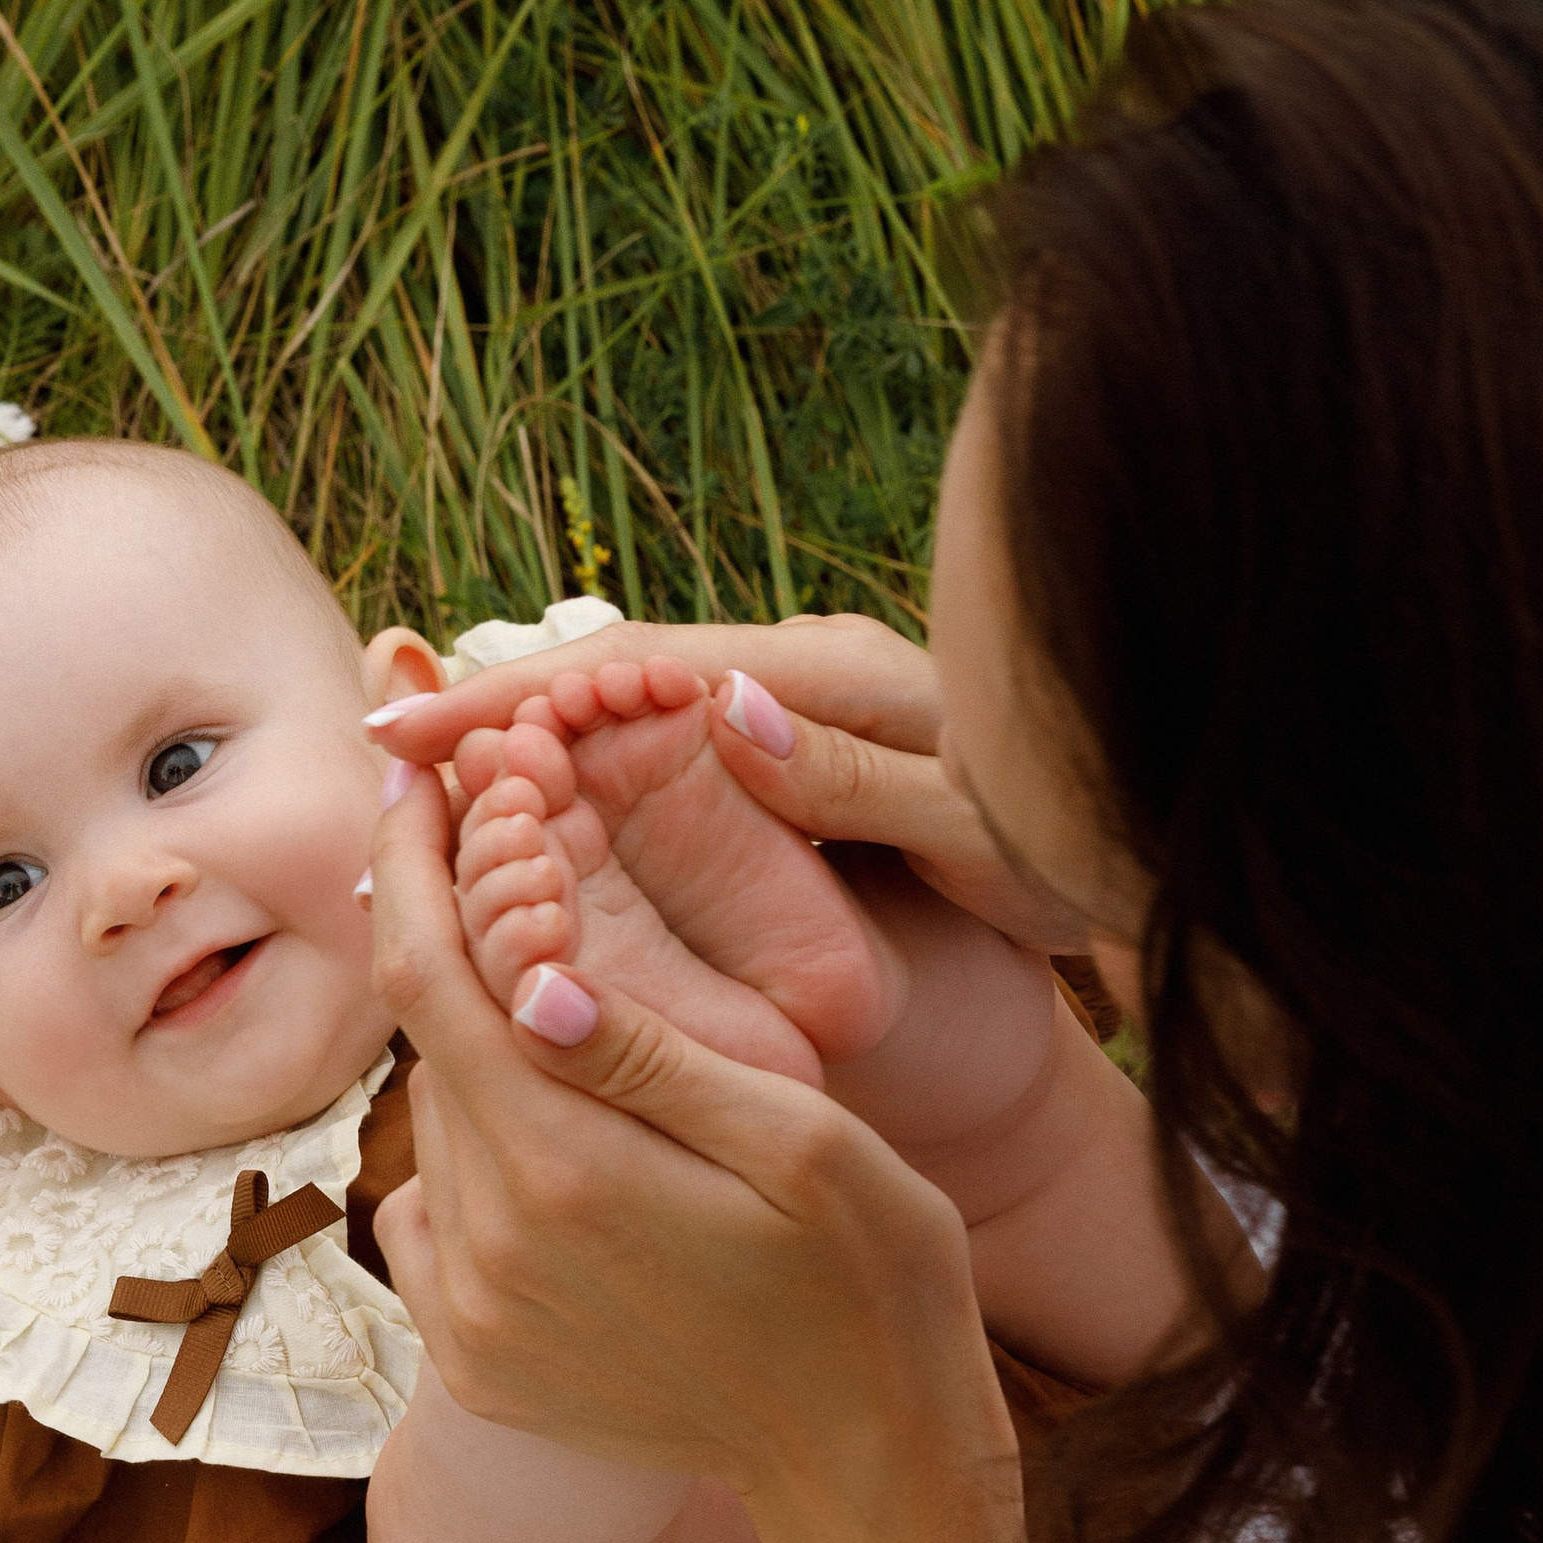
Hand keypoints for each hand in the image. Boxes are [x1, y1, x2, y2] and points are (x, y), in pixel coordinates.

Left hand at [366, 764, 1010, 1519]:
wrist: (871, 1472)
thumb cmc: (876, 1286)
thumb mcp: (802, 1143)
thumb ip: (655, 1056)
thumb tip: (524, 972)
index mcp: (567, 1171)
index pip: (437, 976)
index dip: (413, 859)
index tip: (416, 768)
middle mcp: (490, 1250)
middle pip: (426, 1044)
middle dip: (452, 936)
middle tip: (492, 842)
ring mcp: (472, 1319)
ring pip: (434, 1126)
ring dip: (472, 1048)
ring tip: (541, 989)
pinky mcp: (478, 1365)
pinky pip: (433, 1218)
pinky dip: (473, 1155)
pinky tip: (549, 1136)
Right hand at [371, 612, 1063, 948]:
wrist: (1166, 865)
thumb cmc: (1088, 852)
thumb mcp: (981, 826)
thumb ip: (854, 778)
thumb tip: (720, 707)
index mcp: (833, 680)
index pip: (643, 677)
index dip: (526, 703)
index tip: (419, 728)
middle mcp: (798, 692)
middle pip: (615, 692)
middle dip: (496, 719)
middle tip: (376, 741)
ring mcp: (795, 737)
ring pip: (630, 738)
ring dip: (526, 762)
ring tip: (414, 784)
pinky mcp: (799, 787)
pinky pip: (668, 787)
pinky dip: (587, 798)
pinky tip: (521, 827)